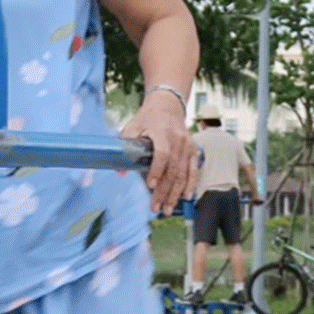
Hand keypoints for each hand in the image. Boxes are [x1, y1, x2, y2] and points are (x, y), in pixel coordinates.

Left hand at [122, 91, 194, 213]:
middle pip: (173, 169)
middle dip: (164, 191)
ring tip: (167, 208)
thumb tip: (119, 171)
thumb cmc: (148, 118)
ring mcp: (187, 146)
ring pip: (183, 174)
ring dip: (175, 193)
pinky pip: (194, 170)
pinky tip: (186, 197)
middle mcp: (178, 140)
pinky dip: (191, 185)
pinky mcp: (193, 150)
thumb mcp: (132, 127)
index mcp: (162, 133)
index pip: (162, 154)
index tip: (150, 185)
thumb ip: (126, 147)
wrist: (167, 106)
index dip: (157, 170)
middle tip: (156, 207)